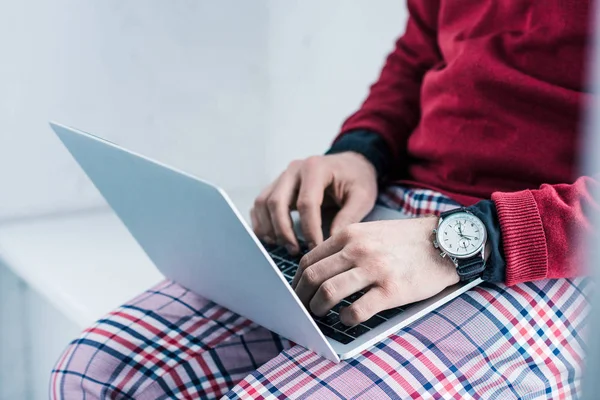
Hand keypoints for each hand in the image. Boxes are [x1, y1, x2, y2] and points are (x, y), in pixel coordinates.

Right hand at [251, 152, 377, 253]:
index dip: (309, 229)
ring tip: (286, 246)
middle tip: (295, 251)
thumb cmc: (357, 179)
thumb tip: (330, 245)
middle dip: (284, 231)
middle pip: (276, 202)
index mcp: (315, 168)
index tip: (316, 248)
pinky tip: (273, 239)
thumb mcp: (362, 196)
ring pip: (263, 203)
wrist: (351, 164)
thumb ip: (348, 218)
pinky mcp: (276, 186)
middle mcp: (294, 169)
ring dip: (270, 229)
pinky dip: (261, 223)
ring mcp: (282, 176)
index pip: (306, 203)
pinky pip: (259, 205)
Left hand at [292, 217, 459, 325]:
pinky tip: (347, 319)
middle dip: (300, 297)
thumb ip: (345, 246)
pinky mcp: (392, 290)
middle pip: (312, 277)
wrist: (445, 242)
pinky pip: (357, 310)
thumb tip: (318, 270)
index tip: (296, 292)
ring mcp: (374, 270)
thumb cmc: (406, 240)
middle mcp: (357, 250)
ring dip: (318, 308)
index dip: (296, 281)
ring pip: (328, 292)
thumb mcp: (370, 231)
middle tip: (302, 309)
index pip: (309, 259)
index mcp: (349, 235)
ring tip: (320, 315)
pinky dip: (346, 318)